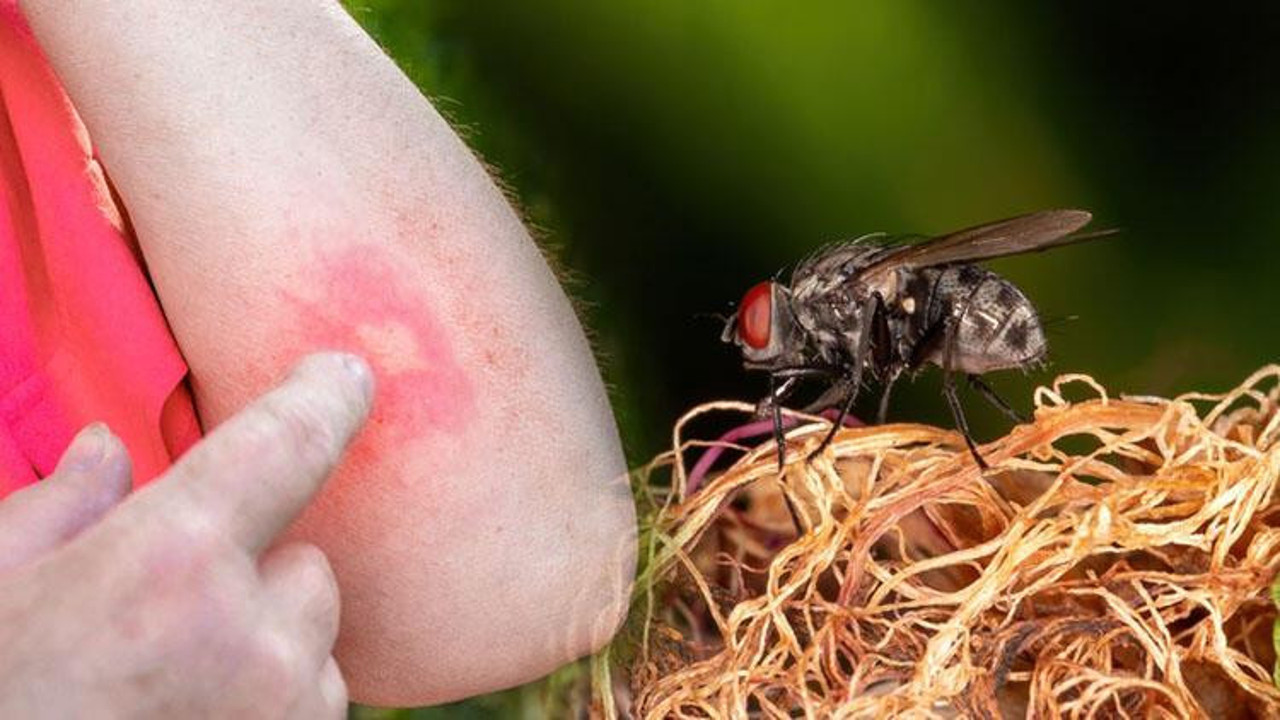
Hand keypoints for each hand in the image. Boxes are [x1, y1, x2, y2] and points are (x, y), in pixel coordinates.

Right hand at [0, 353, 371, 718]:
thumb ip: (55, 514)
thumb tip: (106, 450)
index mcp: (171, 564)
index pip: (286, 444)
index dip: (322, 397)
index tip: (346, 373)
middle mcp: (255, 638)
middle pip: (309, 567)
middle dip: (256, 577)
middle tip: (167, 619)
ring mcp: (287, 717)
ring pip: (316, 647)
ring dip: (268, 651)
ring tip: (165, 692)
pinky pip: (311, 710)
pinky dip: (271, 708)